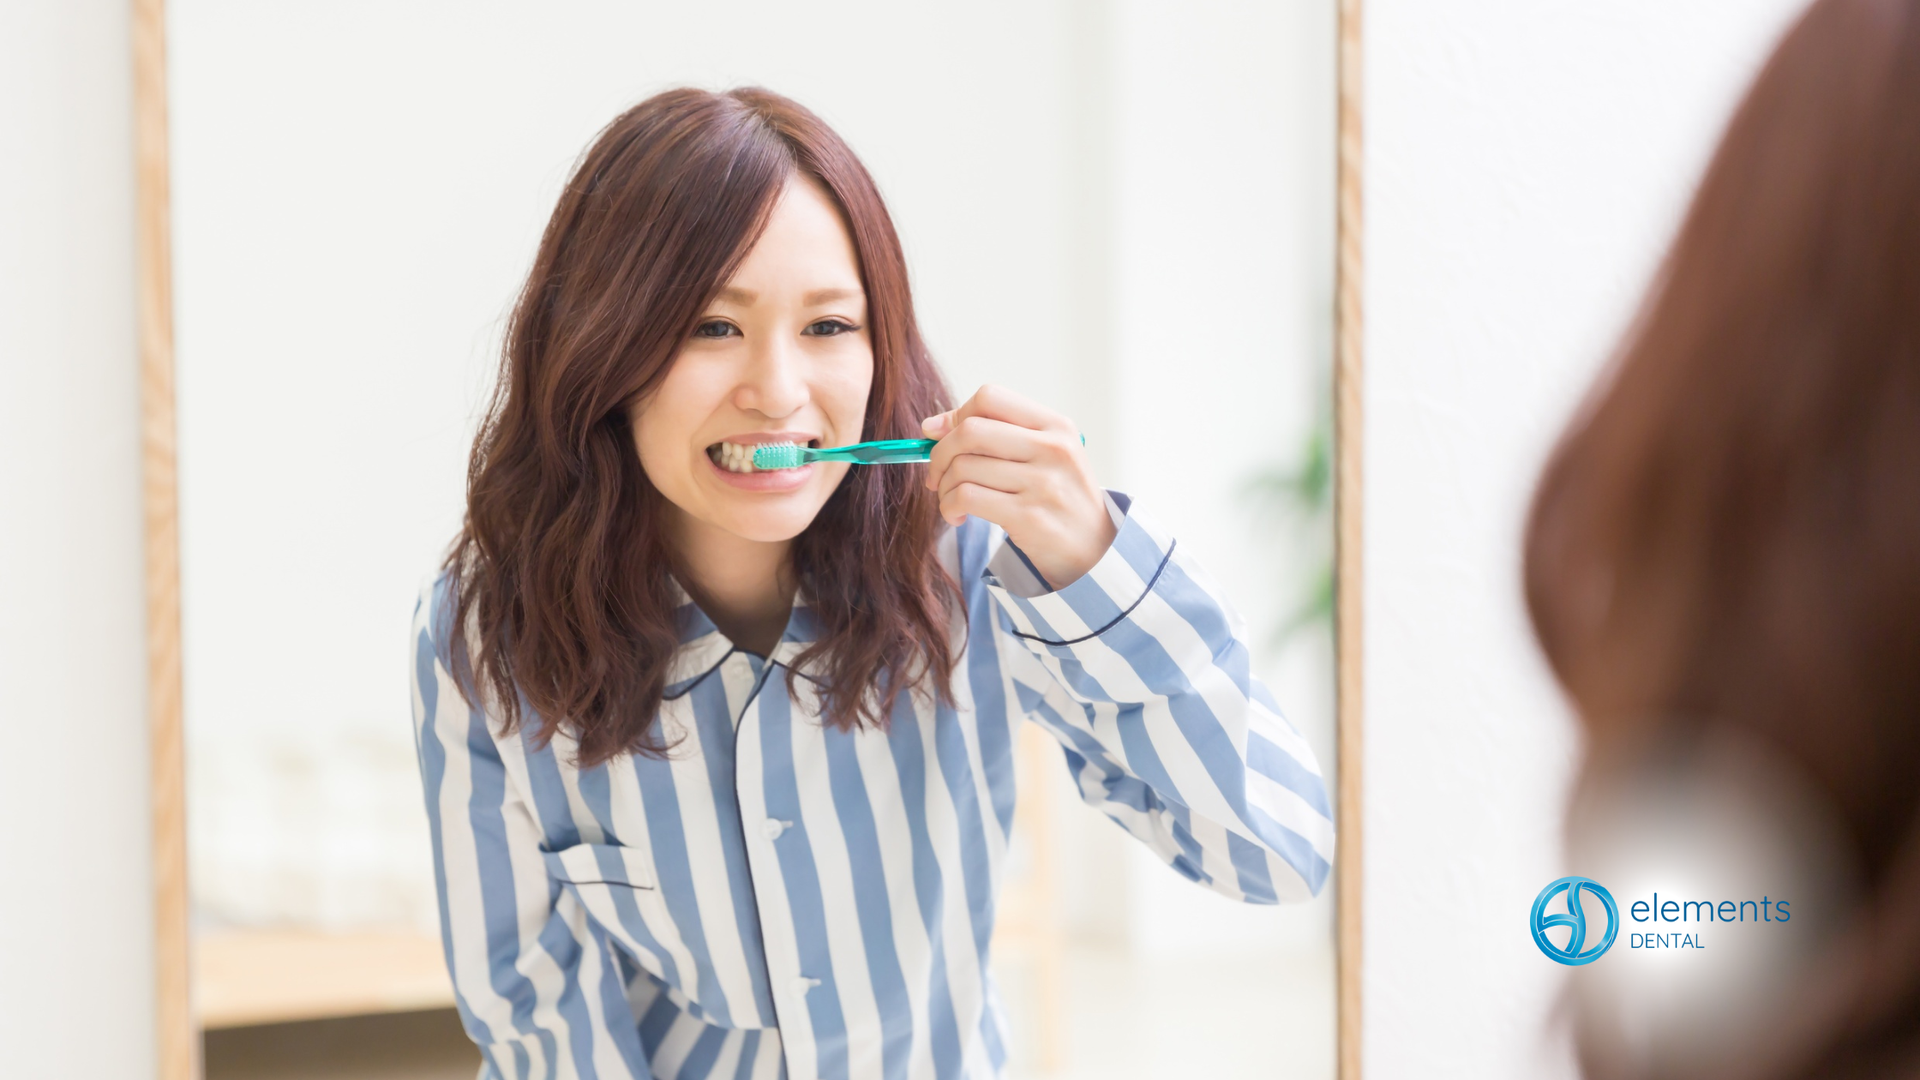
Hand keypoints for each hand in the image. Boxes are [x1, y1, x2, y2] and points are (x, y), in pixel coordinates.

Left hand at [922, 385, 1116, 589]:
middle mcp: (1052, 449)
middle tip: (937, 474)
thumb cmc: (1060, 498)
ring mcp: (1042, 482)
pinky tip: (957, 515)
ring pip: (963, 467)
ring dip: (943, 487)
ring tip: (951, 500)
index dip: (956, 415)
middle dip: (940, 453)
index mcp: (1056, 426)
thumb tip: (931, 426)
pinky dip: (949, 506)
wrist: (1095, 550)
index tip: (943, 437)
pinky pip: (966, 498)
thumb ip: (998, 435)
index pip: (990, 398)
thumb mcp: (1046, 456)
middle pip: (970, 431)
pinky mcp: (1028, 516)